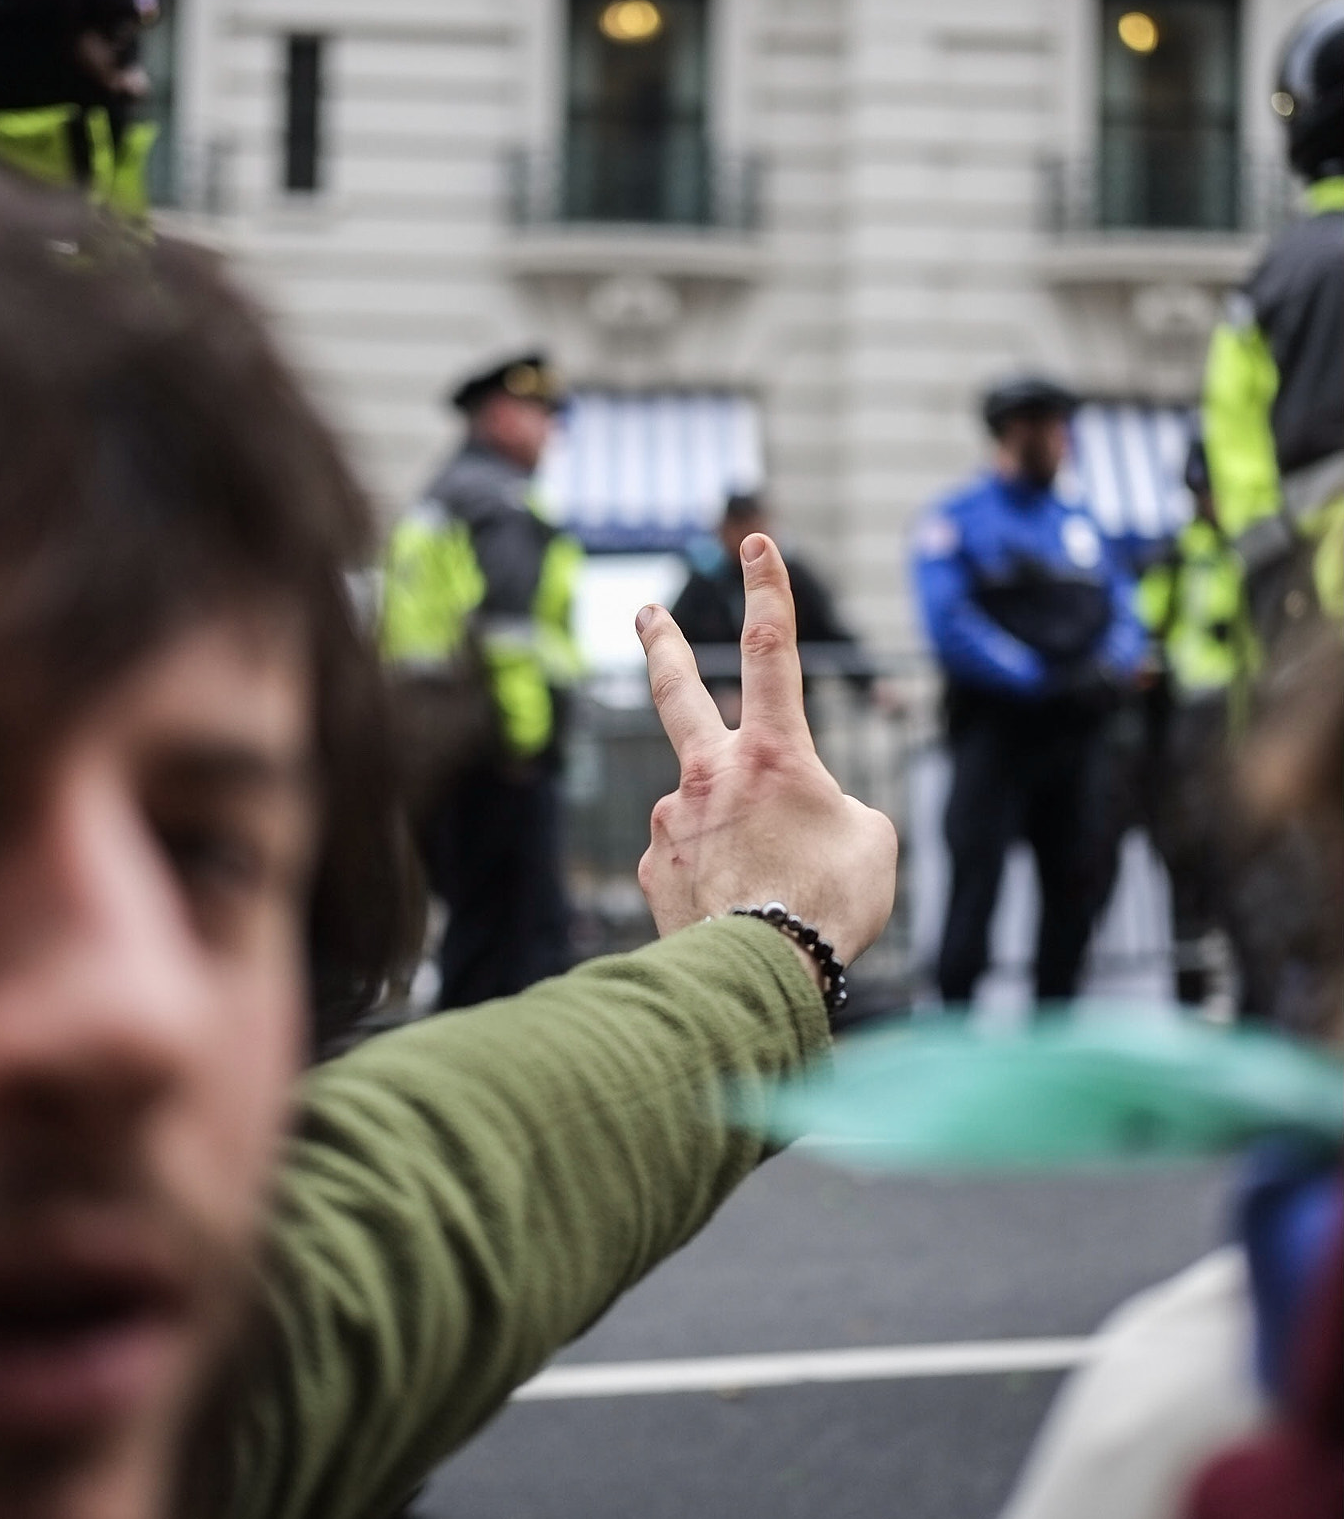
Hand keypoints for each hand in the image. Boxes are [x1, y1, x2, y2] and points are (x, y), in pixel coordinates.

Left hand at [635, 534, 897, 969]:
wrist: (761, 975)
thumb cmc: (828, 906)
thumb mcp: (870, 842)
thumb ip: (837, 810)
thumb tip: (800, 820)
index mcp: (772, 753)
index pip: (774, 650)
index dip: (767, 590)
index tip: (756, 542)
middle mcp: (709, 773)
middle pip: (679, 691)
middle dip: (664, 644)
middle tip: (647, 613)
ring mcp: (672, 820)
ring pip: (706, 810)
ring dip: (734, 838)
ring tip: (769, 892)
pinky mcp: (652, 868)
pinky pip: (690, 862)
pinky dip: (715, 879)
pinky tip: (739, 914)